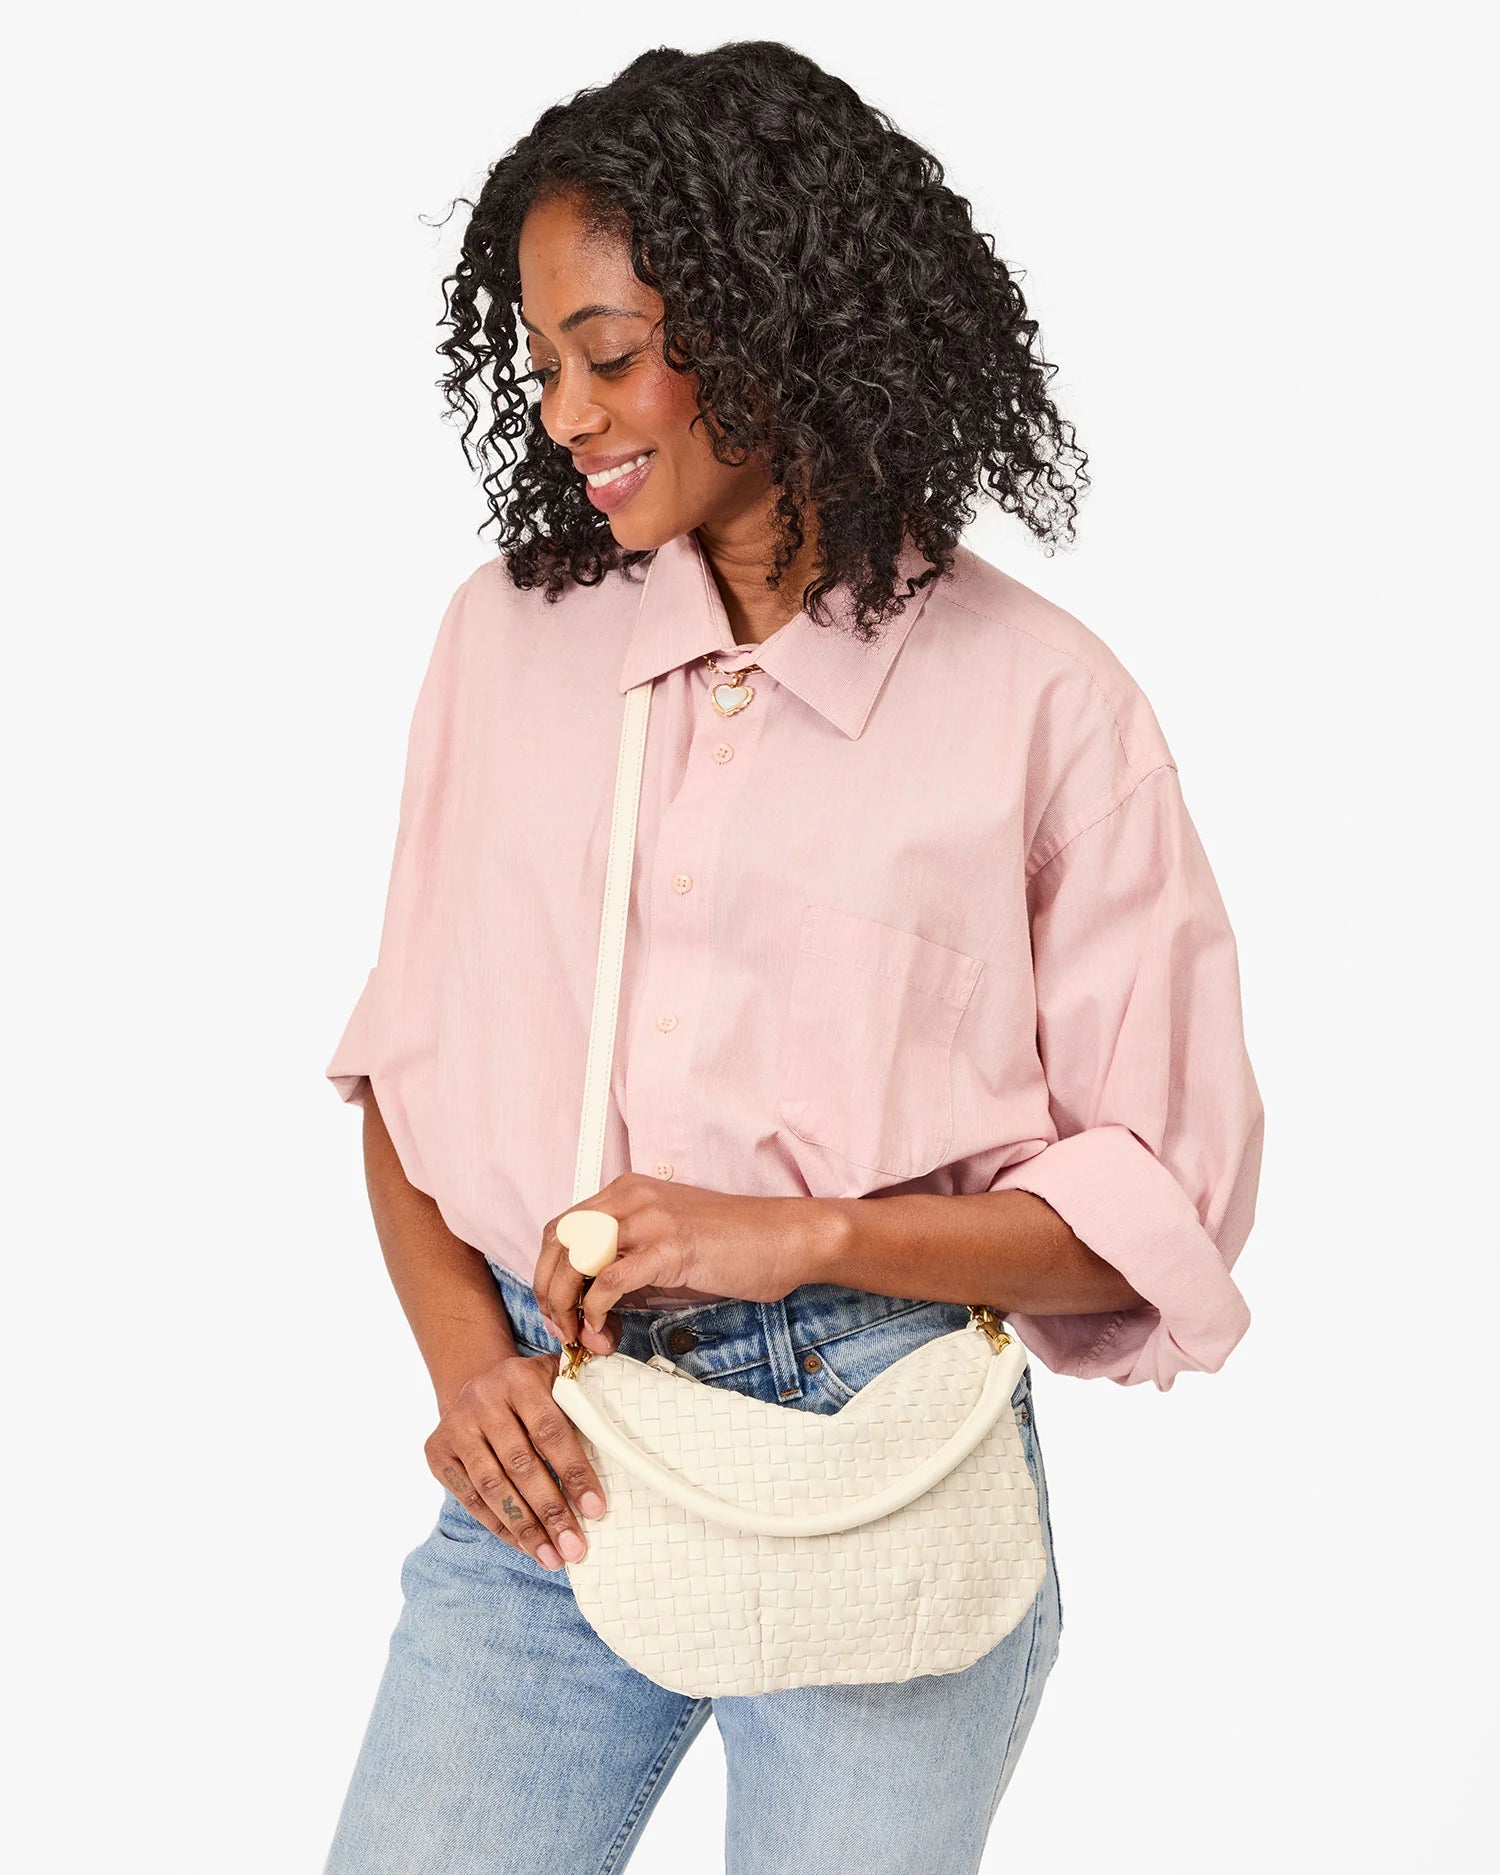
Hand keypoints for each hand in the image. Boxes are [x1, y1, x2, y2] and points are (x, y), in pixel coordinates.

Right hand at [424, 1349, 608, 1569]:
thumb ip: (586, 1397)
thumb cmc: (533, 1392)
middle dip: (551, 1512)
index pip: (551, 1432)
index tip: (596, 1510)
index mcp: (520, 1379)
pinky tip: (525, 1545)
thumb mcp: (558, 1380)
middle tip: (575, 1548)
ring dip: (525, 1528)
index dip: (574, 1473)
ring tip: (552, 1558)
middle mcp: (483, 1400)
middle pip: (522, 1465)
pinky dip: (500, 1526)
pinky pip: (471, 1498)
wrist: (475, 1384)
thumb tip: (624, 1437)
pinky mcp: (437, 1452)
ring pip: (494, 1487)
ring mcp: (456, 1426)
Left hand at [534, 1173, 831, 1353]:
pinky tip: (603, 1329)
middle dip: (548, 1291)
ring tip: (582, 1336)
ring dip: (566, 1304)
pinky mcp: (669, 1246)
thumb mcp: (667, 1249)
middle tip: (563, 1330)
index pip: (561, 1228)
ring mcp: (649, 1218)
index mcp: (626, 1192)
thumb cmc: (734, 1247)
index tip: (559, 1312)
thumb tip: (590, 1311)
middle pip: (556, 1241)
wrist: (786, 1238)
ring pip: (575, 1258)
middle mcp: (630, 1197)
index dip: (548, 1273)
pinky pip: (609, 1281)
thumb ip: (627, 1269)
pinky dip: (595, 1311)